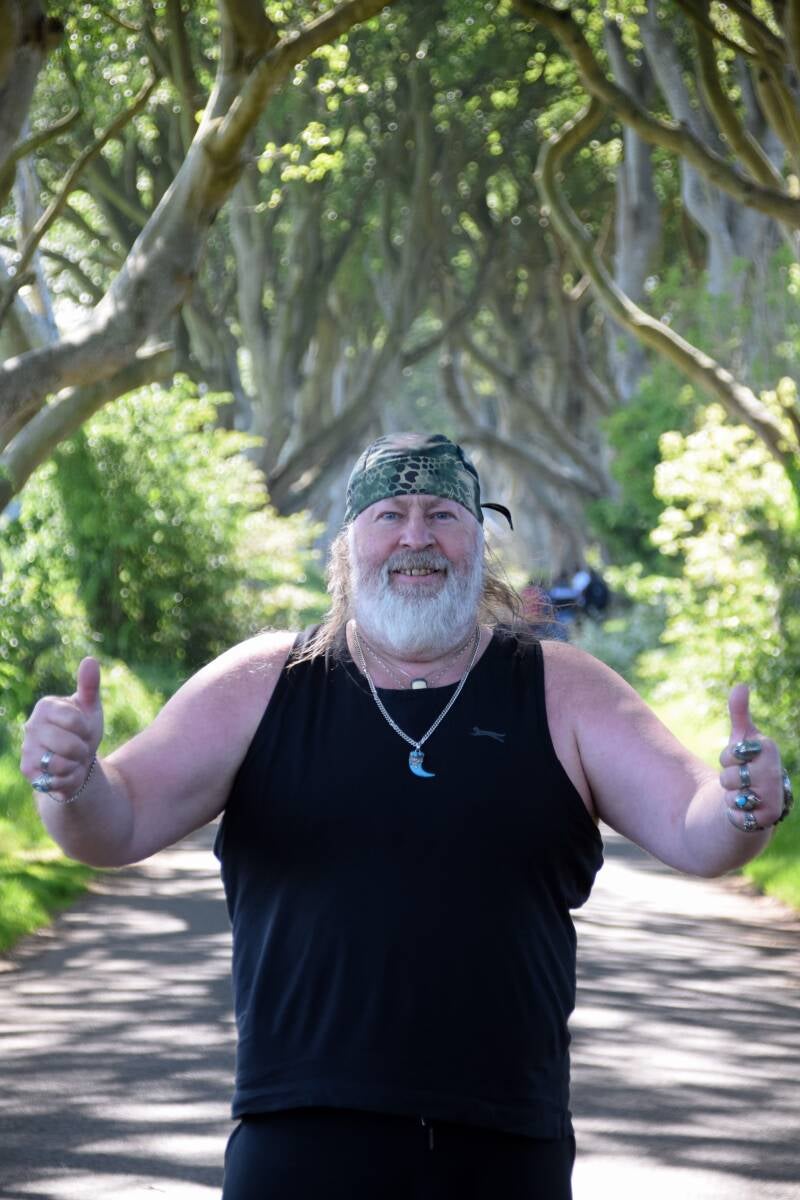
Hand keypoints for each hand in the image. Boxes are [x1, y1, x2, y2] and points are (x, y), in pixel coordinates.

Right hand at [21, 658, 103, 802]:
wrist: (77, 761)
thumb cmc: (82, 731)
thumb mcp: (90, 708)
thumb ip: (89, 685)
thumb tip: (90, 660)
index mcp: (46, 706)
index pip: (75, 721)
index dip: (86, 730)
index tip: (83, 729)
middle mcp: (31, 725)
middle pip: (69, 745)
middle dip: (82, 750)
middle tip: (78, 747)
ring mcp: (27, 748)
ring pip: (61, 764)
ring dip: (75, 765)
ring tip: (71, 759)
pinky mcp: (27, 770)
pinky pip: (56, 779)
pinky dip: (68, 779)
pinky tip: (64, 773)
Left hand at [718, 684, 784, 831]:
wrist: (758, 800)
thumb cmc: (748, 764)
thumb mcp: (741, 739)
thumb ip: (739, 713)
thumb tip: (741, 685)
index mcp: (768, 749)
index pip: (732, 752)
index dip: (728, 758)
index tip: (739, 759)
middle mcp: (775, 773)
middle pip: (730, 777)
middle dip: (729, 780)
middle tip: (741, 779)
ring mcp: (774, 796)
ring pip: (733, 797)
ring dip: (732, 798)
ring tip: (744, 794)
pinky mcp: (769, 818)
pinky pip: (737, 816)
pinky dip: (734, 815)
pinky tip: (746, 811)